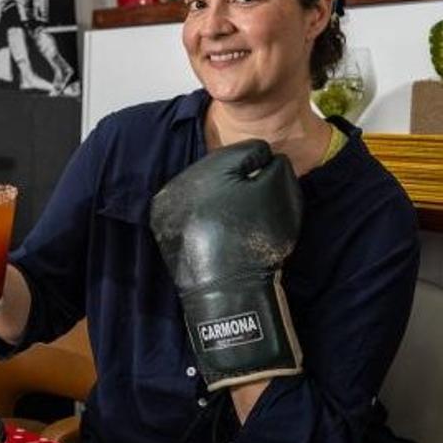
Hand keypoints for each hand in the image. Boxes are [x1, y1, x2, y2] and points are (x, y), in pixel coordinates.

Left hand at [150, 140, 303, 391]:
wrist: (228, 292)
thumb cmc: (256, 238)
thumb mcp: (279, 193)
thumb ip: (276, 165)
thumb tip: (266, 159)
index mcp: (208, 166)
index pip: (248, 151)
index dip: (267, 167)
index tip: (271, 188)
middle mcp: (180, 180)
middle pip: (221, 168)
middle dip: (240, 180)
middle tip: (254, 205)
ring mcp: (167, 206)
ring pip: (204, 188)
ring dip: (220, 196)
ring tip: (236, 220)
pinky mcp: (163, 228)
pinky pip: (190, 210)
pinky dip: (204, 215)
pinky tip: (218, 232)